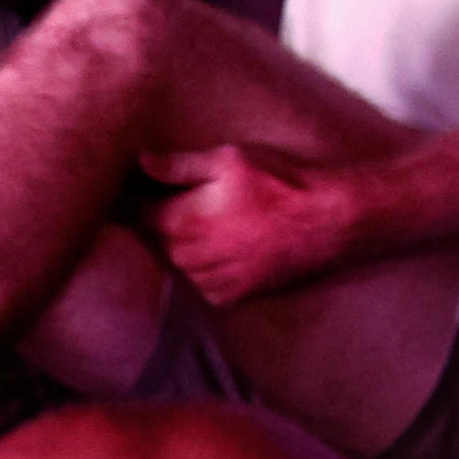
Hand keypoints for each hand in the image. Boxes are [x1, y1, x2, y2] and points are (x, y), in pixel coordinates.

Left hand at [141, 141, 358, 304]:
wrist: (325, 223)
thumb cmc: (278, 184)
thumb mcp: (229, 161)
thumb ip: (179, 165)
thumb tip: (140, 161)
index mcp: (180, 222)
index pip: (133, 214)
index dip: (133, 198)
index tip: (137, 187)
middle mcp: (187, 258)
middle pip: (157, 237)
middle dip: (165, 218)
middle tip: (191, 197)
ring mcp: (208, 281)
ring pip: (180, 260)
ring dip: (187, 243)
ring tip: (217, 220)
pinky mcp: (229, 297)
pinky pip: (203, 280)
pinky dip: (208, 264)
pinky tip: (231, 244)